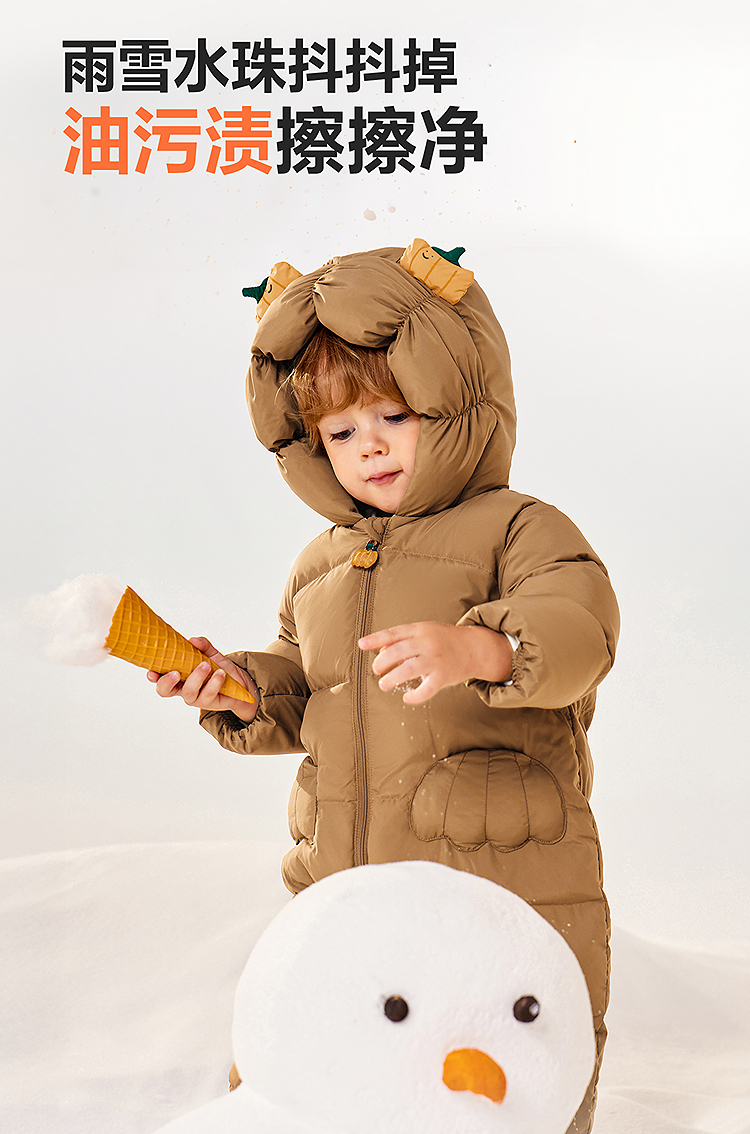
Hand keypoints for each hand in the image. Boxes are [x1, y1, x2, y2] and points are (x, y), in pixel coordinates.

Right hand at [147, 636, 257, 721]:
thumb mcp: (211, 654)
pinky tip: (220, 673)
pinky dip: (214, 682)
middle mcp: (183, 688)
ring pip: (189, 692)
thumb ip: (203, 646)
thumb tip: (193, 640)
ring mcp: (195, 697)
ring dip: (196, 677)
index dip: (153, 676)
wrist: (240, 683)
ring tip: (206, 665)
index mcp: (178, 676)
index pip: (159, 678)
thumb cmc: (219, 668)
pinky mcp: (209, 702)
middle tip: (176, 672)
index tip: (151, 671)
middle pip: (165, 691)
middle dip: (167, 682)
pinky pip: (208, 693)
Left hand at [359, 622, 511, 704]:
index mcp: (420, 630)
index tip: (361, 645)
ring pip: (408, 669)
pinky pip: (426, 689)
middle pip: (398, 651)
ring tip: (384, 684)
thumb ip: (404, 639)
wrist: (475, 647)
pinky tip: (407, 697)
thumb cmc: (445, 640)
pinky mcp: (444, 676)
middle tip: (376, 670)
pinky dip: (414, 696)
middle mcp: (428, 643)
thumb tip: (381, 650)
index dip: (375, 639)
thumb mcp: (425, 632)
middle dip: (382, 662)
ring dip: (392, 678)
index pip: (394, 633)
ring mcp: (436, 660)